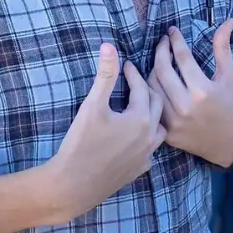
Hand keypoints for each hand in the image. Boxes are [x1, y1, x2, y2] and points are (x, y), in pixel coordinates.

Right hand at [49, 43, 165, 221]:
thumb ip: (105, 75)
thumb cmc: (82, 143)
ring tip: (141, 106)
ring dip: (152, 115)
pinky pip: (150, 149)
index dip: (134, 74)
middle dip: (147, 89)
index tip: (127, 65)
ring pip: (159, 129)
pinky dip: (146, 137)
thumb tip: (109, 47)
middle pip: (156, 105)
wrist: (74, 185)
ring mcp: (147, 155)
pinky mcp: (140, 169)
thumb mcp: (92, 105)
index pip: (142, 88)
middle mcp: (150, 137)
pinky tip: (137, 135)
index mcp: (141, 118)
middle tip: (136, 80)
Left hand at [151, 20, 232, 166]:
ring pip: (152, 88)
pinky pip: (153, 106)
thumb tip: (228, 21)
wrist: (230, 144)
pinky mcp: (168, 133)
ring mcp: (174, 122)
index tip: (172, 31)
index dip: (176, 41)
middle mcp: (186, 107)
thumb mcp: (230, 77)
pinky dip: (151, 92)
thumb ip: (223, 48)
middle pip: (162, 70)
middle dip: (160, 51)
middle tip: (162, 42)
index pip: (182, 58)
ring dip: (151, 70)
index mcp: (203, 91)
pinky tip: (152, 81)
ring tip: (158, 60)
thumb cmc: (232, 107)